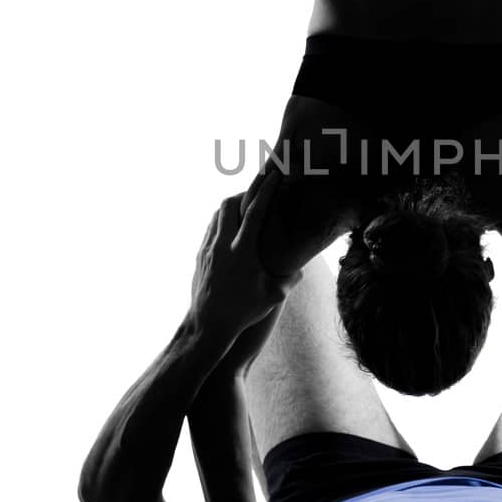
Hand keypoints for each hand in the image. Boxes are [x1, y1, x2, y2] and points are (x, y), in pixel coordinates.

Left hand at [190, 169, 300, 335]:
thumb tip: (301, 269)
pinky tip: (231, 228)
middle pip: (230, 204)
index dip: (266, 190)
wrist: (208, 325)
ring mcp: (209, 249)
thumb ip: (290, 279)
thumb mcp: (273, 297)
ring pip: (218, 214)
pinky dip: (222, 220)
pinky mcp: (200, 256)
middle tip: (259, 190)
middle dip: (245, 192)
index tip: (273, 176)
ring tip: (246, 206)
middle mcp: (223, 245)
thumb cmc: (243, 312)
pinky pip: (211, 228)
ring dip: (232, 205)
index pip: (255, 211)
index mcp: (243, 251)